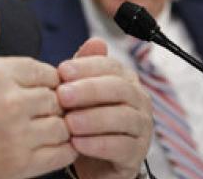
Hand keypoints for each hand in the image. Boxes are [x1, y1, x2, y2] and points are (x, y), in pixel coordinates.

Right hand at [0, 1, 76, 178]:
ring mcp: (18, 135)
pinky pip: (63, 152)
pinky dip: (62, 148)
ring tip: (38, 128)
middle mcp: (9, 102)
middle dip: (49, 102)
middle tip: (35, 110)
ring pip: (62, 123)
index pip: (42, 70)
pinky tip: (45, 145)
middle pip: (55, 96)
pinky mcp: (22, 165)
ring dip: (56, 125)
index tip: (31, 89)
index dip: (42, 79)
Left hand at [58, 38, 152, 178]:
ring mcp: (141, 128)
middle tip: (63, 95)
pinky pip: (121, 147)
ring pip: (123, 118)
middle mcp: (138, 101)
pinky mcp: (136, 155)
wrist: (90, 161)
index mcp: (124, 80)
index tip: (61, 71)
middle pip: (119, 89)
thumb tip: (95, 41)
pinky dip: (98, 145)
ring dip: (94, 119)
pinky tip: (78, 144)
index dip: (86, 67)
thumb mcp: (78, 93)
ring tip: (69, 122)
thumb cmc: (83, 120)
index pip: (110, 66)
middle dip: (89, 90)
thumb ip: (83, 69)